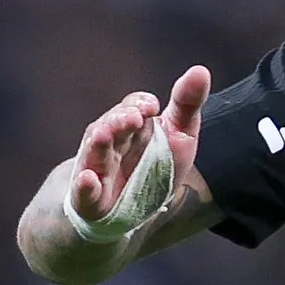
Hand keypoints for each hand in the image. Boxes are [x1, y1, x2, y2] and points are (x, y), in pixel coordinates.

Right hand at [67, 66, 209, 233]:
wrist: (127, 214)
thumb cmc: (154, 169)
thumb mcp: (178, 137)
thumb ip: (187, 105)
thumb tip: (201, 70)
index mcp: (132, 128)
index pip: (132, 108)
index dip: (139, 104)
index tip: (152, 106)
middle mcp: (111, 145)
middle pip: (111, 126)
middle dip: (120, 120)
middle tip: (134, 117)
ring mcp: (97, 172)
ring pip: (94, 154)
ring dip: (98, 144)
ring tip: (104, 135)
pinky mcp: (89, 202)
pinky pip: (84, 194)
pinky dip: (85, 187)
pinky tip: (88, 180)